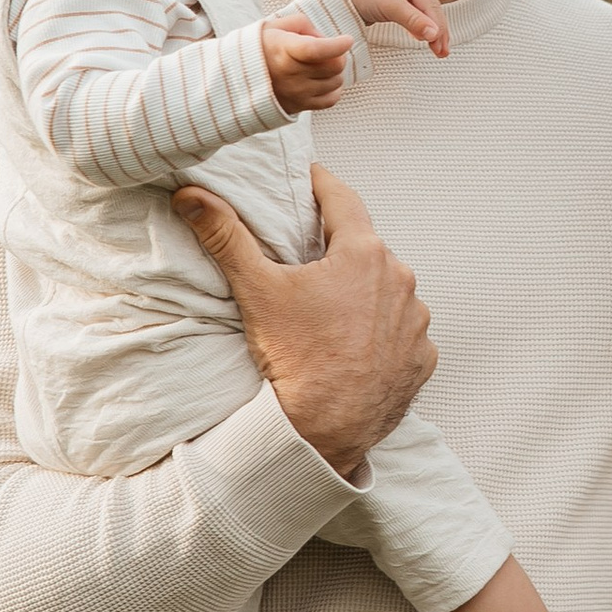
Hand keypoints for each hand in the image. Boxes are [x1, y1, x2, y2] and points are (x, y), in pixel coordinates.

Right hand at [171, 161, 434, 477]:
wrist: (322, 434)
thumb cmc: (293, 359)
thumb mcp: (256, 290)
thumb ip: (225, 235)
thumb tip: (191, 194)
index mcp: (365, 254)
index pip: (343, 199)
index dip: (320, 185)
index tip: (307, 178)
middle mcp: (401, 281)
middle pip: (365, 250)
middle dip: (339, 250)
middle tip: (309, 257)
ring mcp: (416, 323)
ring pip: (388, 292)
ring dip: (364, 294)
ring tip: (331, 311)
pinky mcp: (421, 359)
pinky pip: (403, 334)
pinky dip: (383, 334)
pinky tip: (356, 346)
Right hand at [261, 16, 357, 112]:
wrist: (238, 78)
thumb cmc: (262, 47)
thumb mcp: (277, 26)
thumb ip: (304, 25)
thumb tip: (324, 38)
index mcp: (284, 50)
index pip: (318, 49)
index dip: (337, 45)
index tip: (347, 39)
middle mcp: (291, 74)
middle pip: (334, 66)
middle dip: (338, 55)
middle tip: (328, 51)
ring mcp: (296, 93)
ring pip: (336, 82)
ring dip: (335, 72)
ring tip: (322, 65)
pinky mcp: (299, 106)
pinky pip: (331, 100)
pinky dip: (334, 89)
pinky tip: (324, 81)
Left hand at [334, 0, 450, 56]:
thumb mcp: (388, 6)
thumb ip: (413, 19)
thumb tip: (435, 33)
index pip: (430, 6)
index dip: (437, 26)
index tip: (439, 45)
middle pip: (431, 10)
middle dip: (439, 31)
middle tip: (443, 52)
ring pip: (424, 15)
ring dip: (431, 32)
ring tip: (438, 50)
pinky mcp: (393, 4)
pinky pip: (413, 17)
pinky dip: (420, 29)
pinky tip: (422, 39)